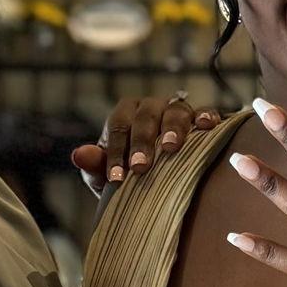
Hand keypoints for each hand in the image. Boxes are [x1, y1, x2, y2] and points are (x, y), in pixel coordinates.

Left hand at [71, 91, 222, 197]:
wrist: (159, 178)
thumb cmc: (129, 173)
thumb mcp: (107, 175)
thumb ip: (94, 164)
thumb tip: (78, 155)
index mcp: (125, 114)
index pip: (118, 128)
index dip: (115, 153)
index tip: (116, 179)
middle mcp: (150, 107)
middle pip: (146, 116)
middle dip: (142, 141)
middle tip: (140, 167)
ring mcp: (176, 111)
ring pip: (175, 112)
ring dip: (173, 129)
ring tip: (172, 149)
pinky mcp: (200, 118)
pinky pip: (206, 112)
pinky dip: (207, 116)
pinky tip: (207, 126)